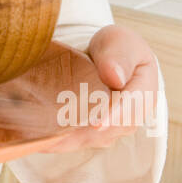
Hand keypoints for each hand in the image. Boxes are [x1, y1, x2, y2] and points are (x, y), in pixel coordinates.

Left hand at [44, 24, 159, 153]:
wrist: (112, 59)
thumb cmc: (117, 48)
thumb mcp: (120, 41)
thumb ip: (119, 56)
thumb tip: (114, 77)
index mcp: (144, 91)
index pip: (130, 107)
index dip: (113, 116)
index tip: (96, 124)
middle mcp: (131, 116)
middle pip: (107, 130)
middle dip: (81, 133)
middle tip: (52, 135)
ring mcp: (114, 128)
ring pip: (90, 139)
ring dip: (66, 140)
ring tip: (40, 139)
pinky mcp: (96, 133)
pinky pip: (77, 141)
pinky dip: (59, 141)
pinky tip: (38, 140)